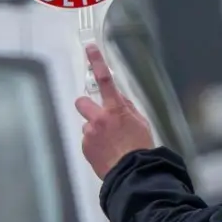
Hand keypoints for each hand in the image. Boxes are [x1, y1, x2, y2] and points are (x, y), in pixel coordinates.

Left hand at [75, 44, 155, 178]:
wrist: (133, 172)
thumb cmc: (140, 148)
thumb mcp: (140, 123)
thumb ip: (128, 109)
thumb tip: (120, 100)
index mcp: (116, 109)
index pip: (105, 79)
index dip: (97, 62)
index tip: (90, 49)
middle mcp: (99, 119)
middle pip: (81, 102)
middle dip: (87, 107)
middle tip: (97, 117)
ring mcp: (90, 134)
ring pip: (87, 125)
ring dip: (95, 131)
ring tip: (110, 143)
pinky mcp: (85, 147)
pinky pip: (88, 141)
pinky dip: (95, 145)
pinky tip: (107, 152)